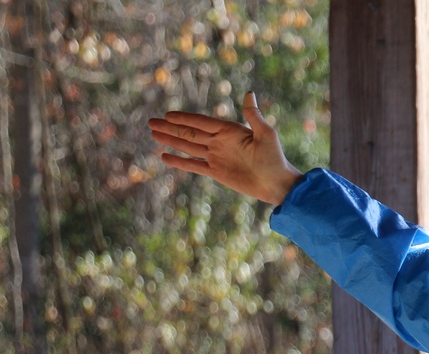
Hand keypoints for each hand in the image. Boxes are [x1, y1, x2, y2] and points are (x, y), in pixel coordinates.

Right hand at [148, 92, 302, 205]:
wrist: (277, 185)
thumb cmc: (275, 159)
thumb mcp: (266, 135)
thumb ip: (254, 116)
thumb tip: (249, 93)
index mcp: (230, 131)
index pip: (201, 122)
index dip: (184, 118)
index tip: (167, 115)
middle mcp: (220, 142)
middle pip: (190, 133)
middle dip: (170, 128)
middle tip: (151, 122)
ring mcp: (217, 157)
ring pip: (189, 147)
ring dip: (171, 140)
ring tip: (153, 134)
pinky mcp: (216, 172)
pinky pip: (194, 165)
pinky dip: (180, 161)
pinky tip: (165, 156)